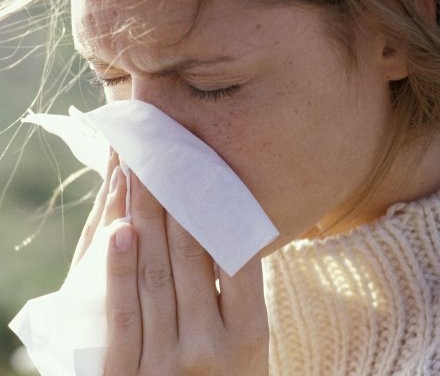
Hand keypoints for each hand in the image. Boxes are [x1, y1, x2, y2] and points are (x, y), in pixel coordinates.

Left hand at [74, 154, 269, 375]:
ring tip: (138, 172)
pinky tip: (120, 230)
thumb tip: (227, 228)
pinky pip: (123, 314)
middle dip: (173, 198)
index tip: (202, 165)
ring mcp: (167, 363)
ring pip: (155, 275)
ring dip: (144, 218)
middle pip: (190, 256)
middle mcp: (211, 346)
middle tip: (162, 151)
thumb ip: (241, 294)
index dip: (214, 206)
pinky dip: (119, 270)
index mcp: (251, 334)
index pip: (231, 256)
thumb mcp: (253, 345)